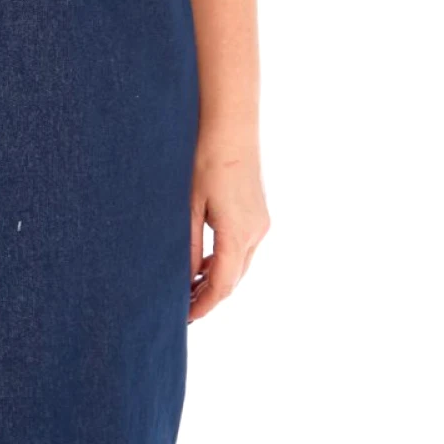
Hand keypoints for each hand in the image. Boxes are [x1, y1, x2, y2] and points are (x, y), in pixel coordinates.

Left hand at [188, 131, 269, 322]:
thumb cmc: (204, 159)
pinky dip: (225, 261)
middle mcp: (256, 232)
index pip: (223, 285)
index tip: (185, 318)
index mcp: (238, 233)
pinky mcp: (259, 212)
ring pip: (240, 265)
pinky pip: (244, 248)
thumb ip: (189, 245)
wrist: (230, 124)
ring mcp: (261, 222)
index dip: (204, 305)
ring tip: (189, 290)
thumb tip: (186, 278)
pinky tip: (205, 264)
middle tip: (182, 308)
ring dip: (218, 279)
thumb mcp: (188, 205)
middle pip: (234, 279)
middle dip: (209, 297)